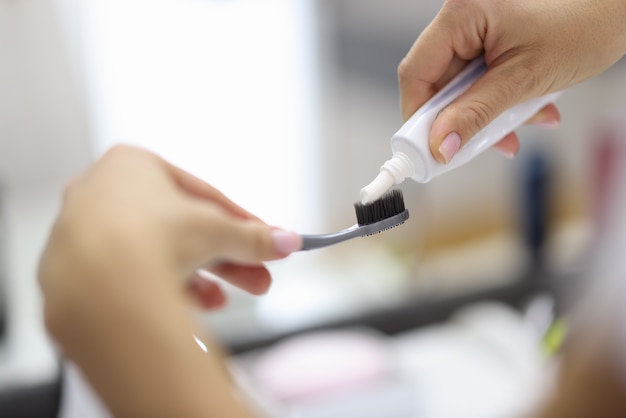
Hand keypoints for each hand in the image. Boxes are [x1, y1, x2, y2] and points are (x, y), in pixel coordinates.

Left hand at [38, 145, 300, 416]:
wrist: (101, 286)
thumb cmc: (154, 236)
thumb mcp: (217, 230)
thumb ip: (252, 236)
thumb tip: (287, 241)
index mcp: (131, 164)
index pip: (200, 194)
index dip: (241, 221)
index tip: (267, 241)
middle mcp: (100, 192)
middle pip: (180, 228)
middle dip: (225, 257)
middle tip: (258, 280)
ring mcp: (82, 234)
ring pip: (156, 254)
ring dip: (198, 278)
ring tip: (224, 301)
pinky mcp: (73, 272)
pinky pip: (130, 276)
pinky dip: (163, 288)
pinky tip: (189, 308)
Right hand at [398, 0, 625, 162]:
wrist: (623, 5)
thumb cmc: (587, 23)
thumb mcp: (524, 80)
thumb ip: (475, 114)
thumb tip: (440, 146)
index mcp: (462, 14)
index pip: (417, 73)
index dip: (417, 117)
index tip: (426, 150)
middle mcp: (463, 18)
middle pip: (439, 82)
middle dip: (459, 119)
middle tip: (470, 149)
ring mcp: (478, 28)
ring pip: (462, 86)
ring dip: (486, 115)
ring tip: (517, 130)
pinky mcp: (493, 39)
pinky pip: (482, 79)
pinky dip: (500, 101)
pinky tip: (529, 111)